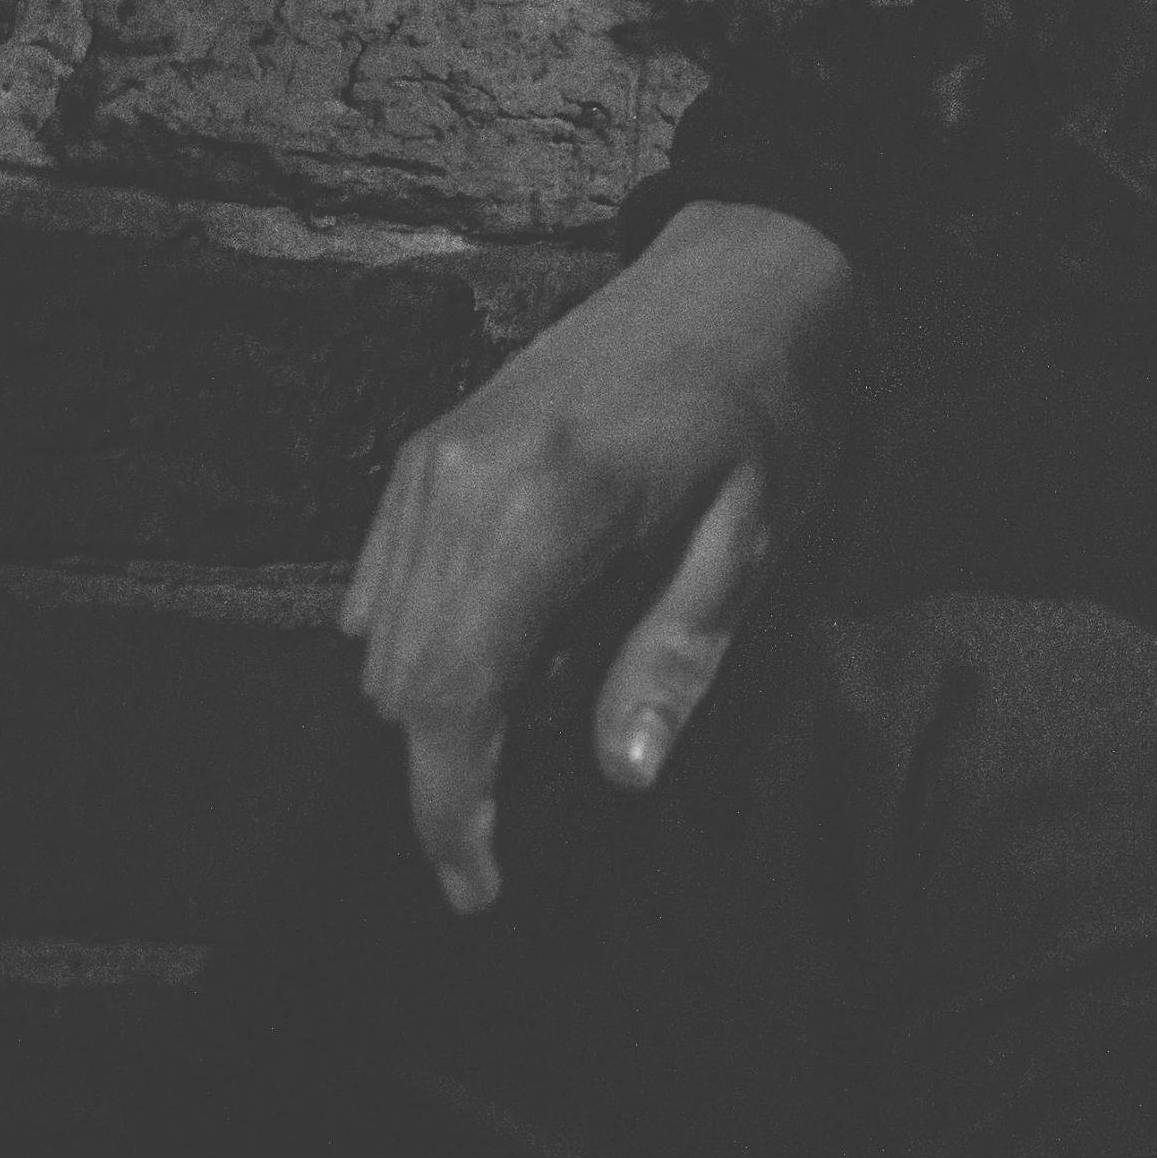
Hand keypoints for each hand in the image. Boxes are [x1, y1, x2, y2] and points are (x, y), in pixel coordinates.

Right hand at [341, 202, 867, 907]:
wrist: (748, 269)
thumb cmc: (772, 402)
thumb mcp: (755, 535)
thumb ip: (677, 656)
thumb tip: (619, 775)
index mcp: (545, 506)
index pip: (456, 695)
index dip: (452, 808)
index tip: (478, 887)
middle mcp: (461, 483)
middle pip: (404, 682)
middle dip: (447, 775)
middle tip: (519, 835)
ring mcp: (432, 460)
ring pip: (384, 640)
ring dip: (440, 708)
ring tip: (544, 717)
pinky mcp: (427, 450)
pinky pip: (387, 582)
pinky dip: (429, 640)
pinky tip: (518, 645)